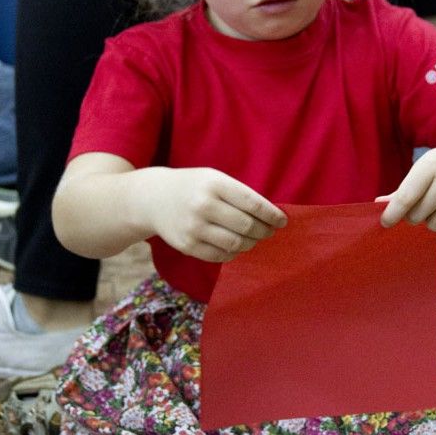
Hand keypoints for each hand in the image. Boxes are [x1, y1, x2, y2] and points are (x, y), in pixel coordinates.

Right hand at [144, 167, 287, 261]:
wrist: (152, 198)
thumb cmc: (192, 187)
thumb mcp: (213, 179)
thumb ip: (239, 194)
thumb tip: (270, 217)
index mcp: (214, 184)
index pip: (252, 203)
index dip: (271, 215)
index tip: (282, 221)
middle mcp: (203, 206)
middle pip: (247, 226)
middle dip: (264, 231)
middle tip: (269, 231)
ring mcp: (194, 228)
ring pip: (235, 244)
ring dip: (251, 244)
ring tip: (253, 239)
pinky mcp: (187, 246)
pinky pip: (220, 256)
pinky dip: (233, 252)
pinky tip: (235, 245)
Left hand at [376, 139, 435, 234]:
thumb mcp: (427, 167)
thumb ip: (404, 189)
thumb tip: (379, 205)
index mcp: (431, 166)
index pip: (405, 198)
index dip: (392, 214)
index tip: (385, 221)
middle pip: (417, 215)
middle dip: (415, 215)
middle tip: (425, 203)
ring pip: (434, 226)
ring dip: (433, 220)